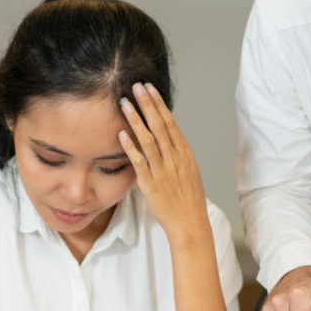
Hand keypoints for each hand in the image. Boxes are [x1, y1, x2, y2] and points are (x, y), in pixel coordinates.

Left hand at [118, 83, 208, 243]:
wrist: (189, 223)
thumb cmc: (188, 199)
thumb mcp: (189, 172)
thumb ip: (178, 154)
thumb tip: (168, 138)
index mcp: (185, 154)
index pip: (171, 123)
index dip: (159, 105)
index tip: (150, 90)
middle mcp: (175, 159)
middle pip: (160, 126)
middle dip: (147, 104)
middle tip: (137, 86)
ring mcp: (163, 170)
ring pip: (148, 139)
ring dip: (136, 119)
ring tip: (125, 103)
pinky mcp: (151, 183)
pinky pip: (139, 161)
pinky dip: (130, 146)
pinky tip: (121, 134)